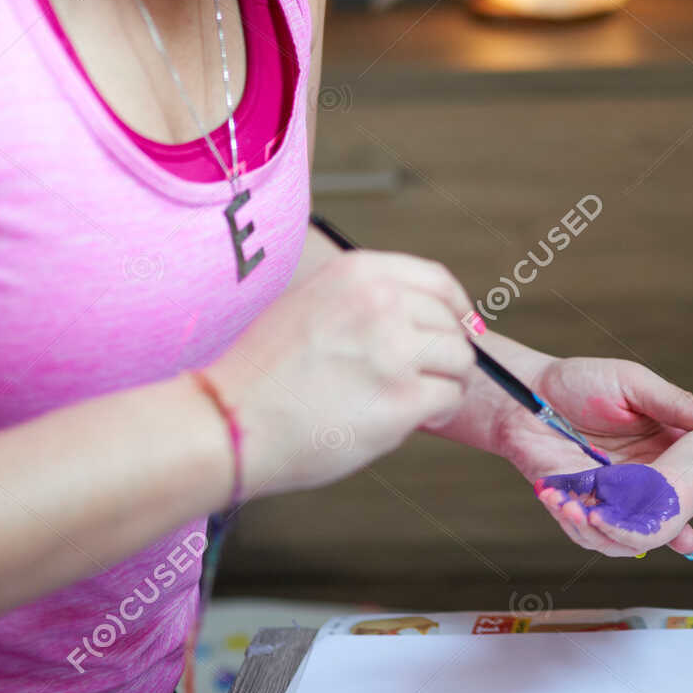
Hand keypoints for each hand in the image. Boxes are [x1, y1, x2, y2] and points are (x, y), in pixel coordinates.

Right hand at [203, 251, 474, 498]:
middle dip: (445, 354)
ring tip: (412, 401)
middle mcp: (381, 301)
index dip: (457, 309)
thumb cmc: (264, 372)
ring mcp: (394, 349)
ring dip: (445, 384)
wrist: (230, 420)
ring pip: (459, 361)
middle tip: (421, 379)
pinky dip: (438, 412)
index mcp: (359, 272)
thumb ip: (365, 300)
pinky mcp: (402, 398)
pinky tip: (409, 420)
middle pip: (452, 325)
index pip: (438, 281)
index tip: (462, 328)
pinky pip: (449, 398)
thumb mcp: (310, 302)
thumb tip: (423, 316)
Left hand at [495, 360, 692, 556]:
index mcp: (664, 443)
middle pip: (683, 505)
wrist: (523, 396)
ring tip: (682, 537)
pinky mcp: (581, 508)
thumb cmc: (579, 382)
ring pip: (644, 530)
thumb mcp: (636, 385)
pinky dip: (598, 531)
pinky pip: (597, 534)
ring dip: (660, 534)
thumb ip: (679, 405)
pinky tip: (593, 517)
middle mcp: (644, 474)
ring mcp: (614, 496)